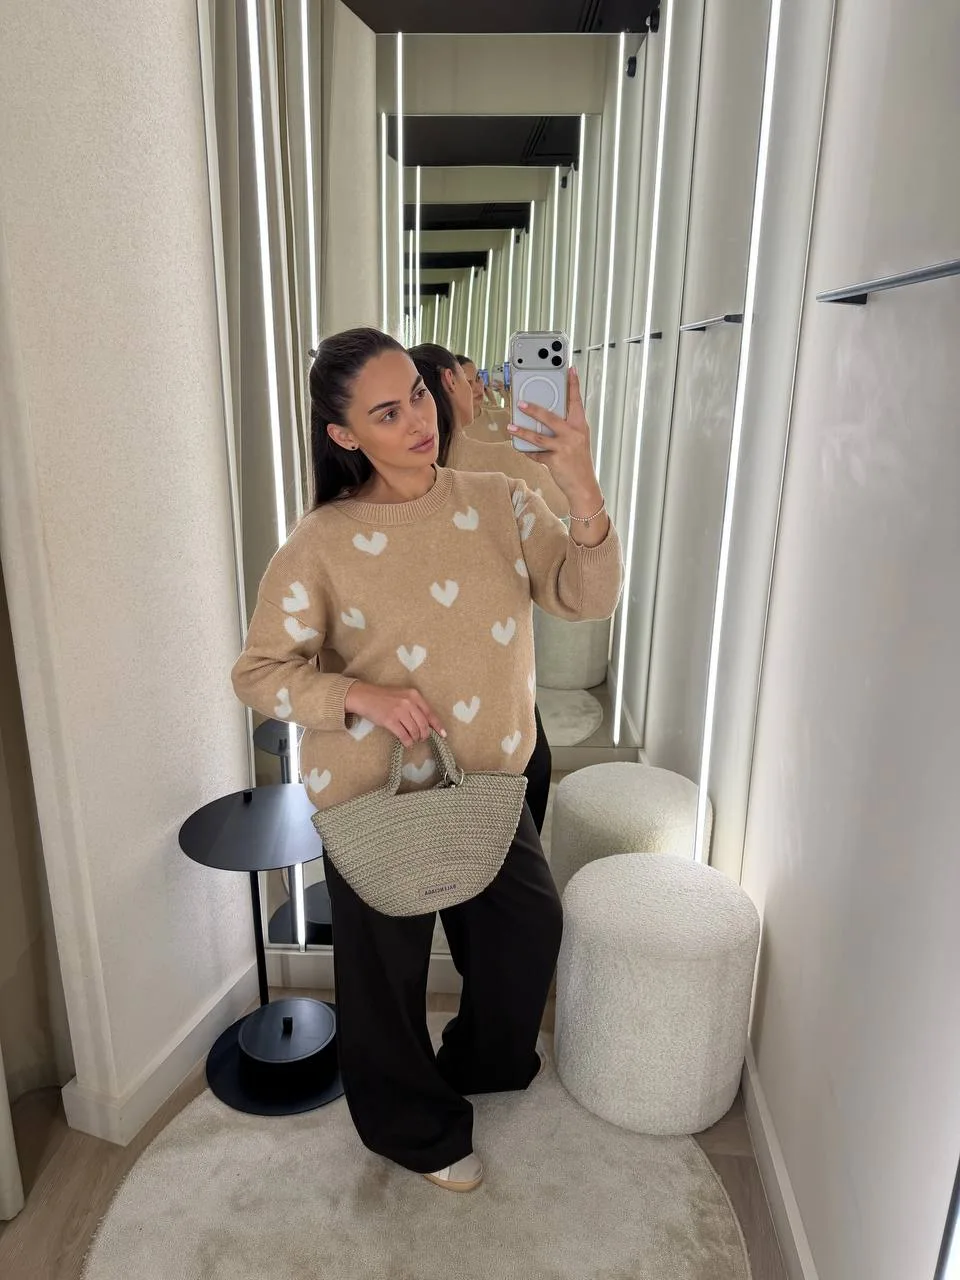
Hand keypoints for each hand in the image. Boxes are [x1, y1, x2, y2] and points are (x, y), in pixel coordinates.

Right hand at [345, 682, 445, 747]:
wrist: (364, 696)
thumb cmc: (383, 697)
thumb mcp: (402, 696)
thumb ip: (414, 706)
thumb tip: (426, 723)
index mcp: (414, 695)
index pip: (430, 713)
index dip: (437, 725)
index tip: (443, 734)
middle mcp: (408, 702)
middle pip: (423, 724)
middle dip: (425, 734)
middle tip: (422, 738)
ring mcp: (399, 711)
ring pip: (415, 731)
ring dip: (416, 738)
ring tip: (413, 740)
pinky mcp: (390, 720)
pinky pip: (404, 735)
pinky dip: (407, 742)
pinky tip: (407, 743)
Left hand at [507, 368, 599, 501]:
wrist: (584, 486)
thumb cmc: (579, 462)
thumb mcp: (577, 441)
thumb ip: (565, 429)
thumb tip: (544, 419)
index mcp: (580, 426)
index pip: (576, 402)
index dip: (573, 385)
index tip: (570, 369)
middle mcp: (573, 434)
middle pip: (550, 417)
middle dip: (533, 409)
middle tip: (520, 402)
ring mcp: (564, 447)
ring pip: (538, 436)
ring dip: (522, 431)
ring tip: (510, 426)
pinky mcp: (555, 460)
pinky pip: (536, 454)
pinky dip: (527, 451)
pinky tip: (519, 448)